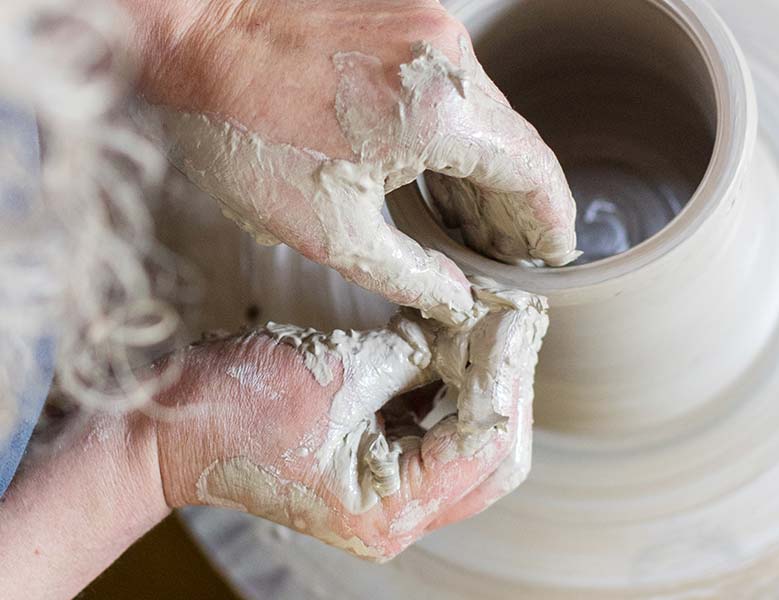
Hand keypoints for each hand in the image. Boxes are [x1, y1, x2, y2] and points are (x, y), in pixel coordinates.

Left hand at [125, 0, 577, 324]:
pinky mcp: (407, 18)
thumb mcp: (327, 227)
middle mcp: (449, 60)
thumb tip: (455, 299)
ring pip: (489, 113)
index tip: (555, 253)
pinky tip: (443, 172)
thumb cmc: (244, 126)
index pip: (534, 172)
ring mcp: (430, 30)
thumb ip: (408, 272)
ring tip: (478, 225)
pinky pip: (456, 85)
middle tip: (513, 252)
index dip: (552, 220)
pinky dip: (462, 133)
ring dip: (490, 169)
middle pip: (518, 143)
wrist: (193, 32)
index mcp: (441, 113)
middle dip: (521, 204)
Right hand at [154, 283, 547, 559]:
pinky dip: (451, 386)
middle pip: (493, 457)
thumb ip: (415, 354)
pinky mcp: (379, 464)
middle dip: (508, 386)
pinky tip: (454, 341)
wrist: (173, 429)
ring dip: (483, 383)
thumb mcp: (337, 371)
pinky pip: (436, 429)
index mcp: (389, 508)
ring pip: (471, 444)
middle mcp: (398, 514)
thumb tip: (469, 325)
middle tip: (514, 324)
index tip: (517, 318)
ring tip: (490, 325)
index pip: (485, 443)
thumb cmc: (236, 409)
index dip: (508, 375)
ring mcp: (390, 493)